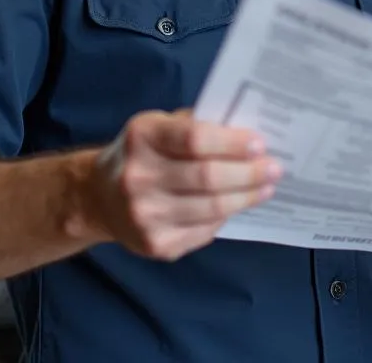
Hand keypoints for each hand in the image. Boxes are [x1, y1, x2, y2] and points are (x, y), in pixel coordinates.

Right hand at [80, 110, 281, 261]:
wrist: (98, 196)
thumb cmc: (142, 152)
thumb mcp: (159, 125)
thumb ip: (195, 126)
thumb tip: (246, 133)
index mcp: (143, 136)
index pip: (195, 139)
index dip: (231, 143)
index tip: (260, 144)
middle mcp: (138, 177)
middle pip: (207, 177)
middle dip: (248, 173)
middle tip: (274, 168)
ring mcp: (144, 215)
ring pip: (210, 208)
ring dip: (245, 197)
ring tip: (266, 187)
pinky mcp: (154, 245)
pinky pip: (203, 230)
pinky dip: (225, 217)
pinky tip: (238, 205)